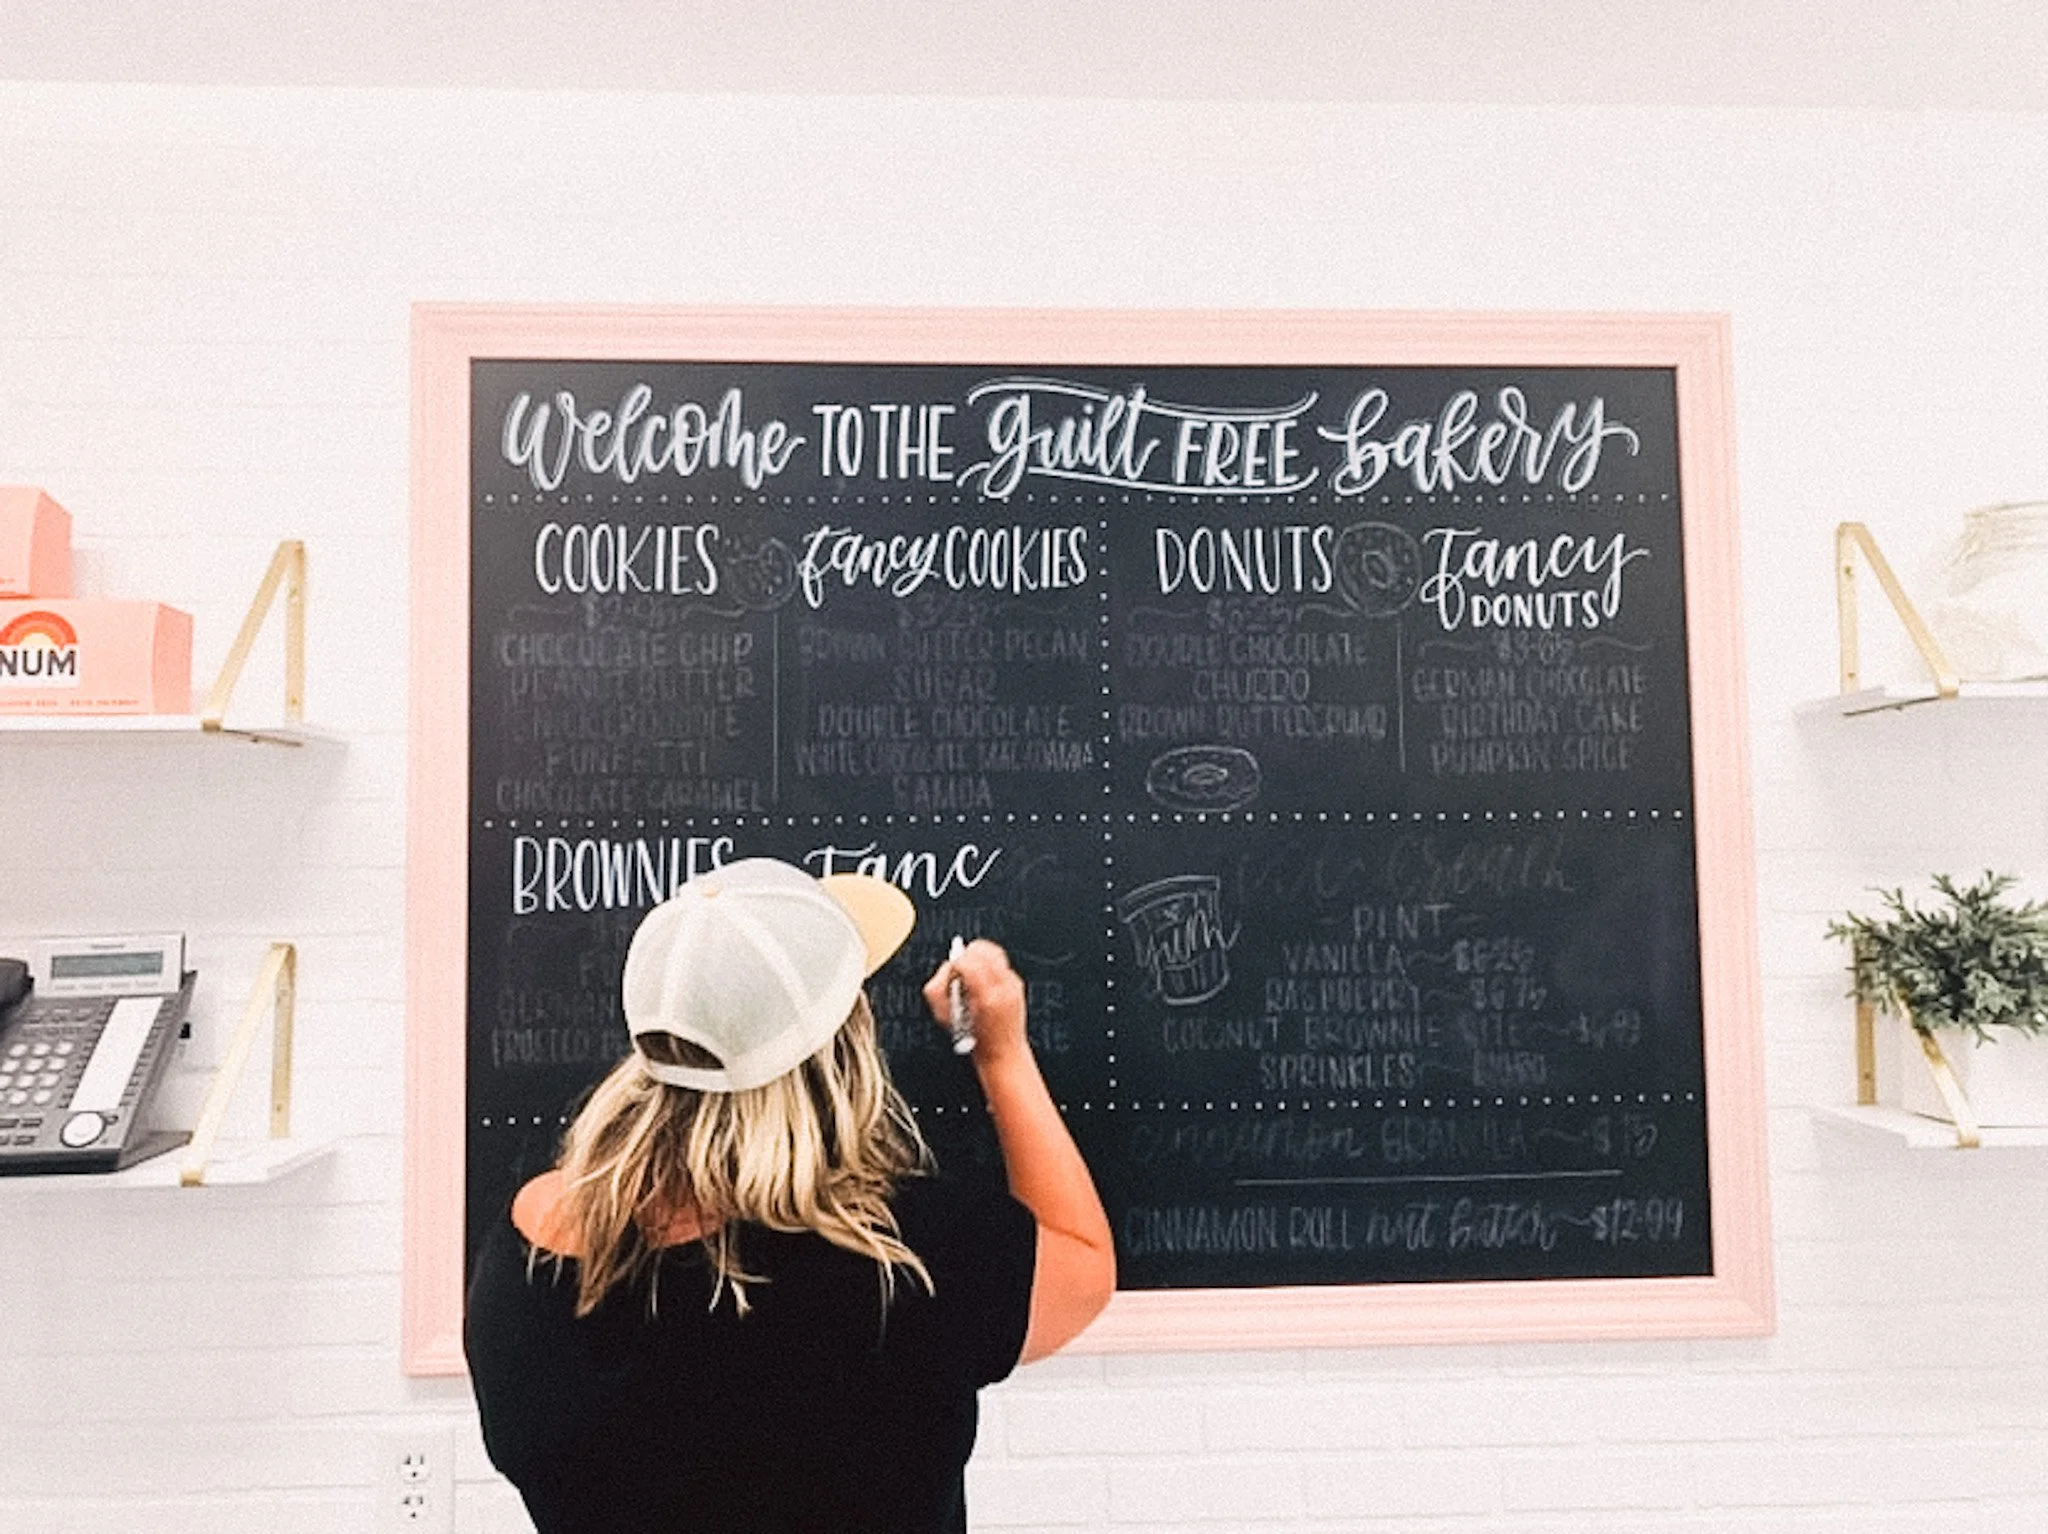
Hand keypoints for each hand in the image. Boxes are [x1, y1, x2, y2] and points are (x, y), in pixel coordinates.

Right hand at [922, 939, 1029, 1068]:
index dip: (955, 962)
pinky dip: (988, 965)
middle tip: (959, 965)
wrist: (1003, 1053)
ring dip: (979, 956)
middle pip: (983, 951)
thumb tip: (945, 968)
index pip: (968, 962)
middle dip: (967, 954)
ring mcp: (1013, 986)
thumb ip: (938, 991)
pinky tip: (982, 979)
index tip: (951, 969)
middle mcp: (1004, 988)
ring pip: (994, 952)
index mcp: (986, 997)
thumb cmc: (974, 1041)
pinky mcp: (1018, 985)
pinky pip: (1000, 964)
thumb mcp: (947, 1019)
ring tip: (970, 968)